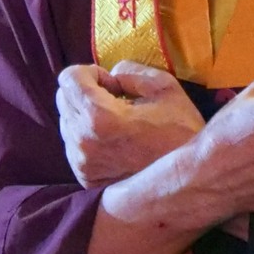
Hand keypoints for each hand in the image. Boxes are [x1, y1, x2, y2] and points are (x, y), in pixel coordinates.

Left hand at [56, 61, 205, 187]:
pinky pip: (73, 146)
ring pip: (66, 123)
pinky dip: (87, 136)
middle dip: (85, 91)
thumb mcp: (164, 87)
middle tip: (115, 99)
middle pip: (63, 99)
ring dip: (85, 115)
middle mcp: (83, 143)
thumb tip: (110, 75)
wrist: (191, 182)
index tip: (113, 84)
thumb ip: (130, 71)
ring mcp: (82, 164)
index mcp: (99, 118)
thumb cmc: (182, 132)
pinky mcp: (86, 179)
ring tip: (117, 122)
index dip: (90, 72)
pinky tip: (115, 141)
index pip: (68, 79)